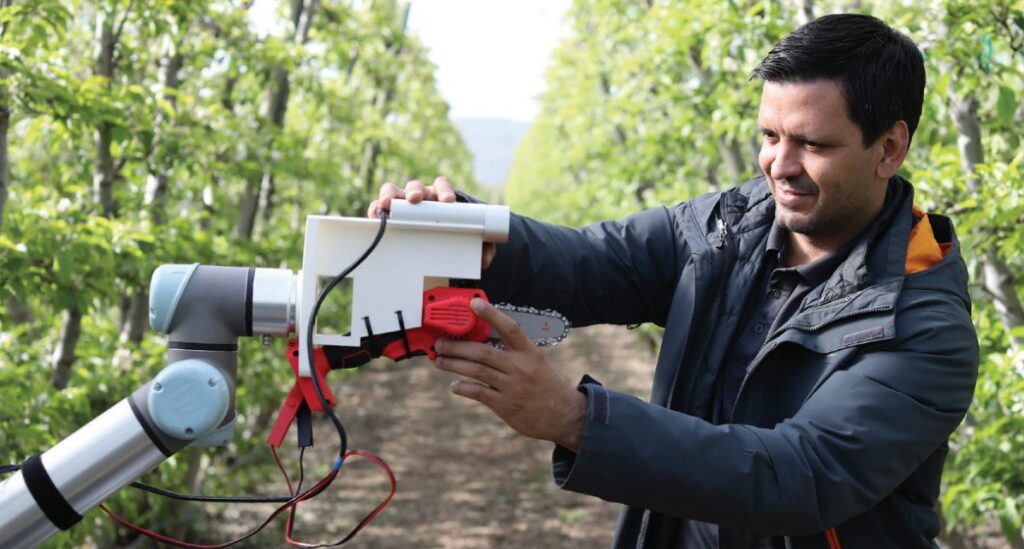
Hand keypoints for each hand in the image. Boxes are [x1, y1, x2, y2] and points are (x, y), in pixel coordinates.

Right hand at [368, 176, 496, 268]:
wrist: (438, 240)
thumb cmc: (453, 233)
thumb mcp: (470, 238)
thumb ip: (482, 246)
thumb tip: (484, 259)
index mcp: (440, 196)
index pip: (442, 185)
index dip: (444, 190)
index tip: (448, 202)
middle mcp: (420, 197)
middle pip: (416, 187)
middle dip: (415, 192)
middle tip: (415, 200)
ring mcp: (402, 204)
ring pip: (393, 192)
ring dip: (390, 196)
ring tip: (387, 205)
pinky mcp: (388, 214)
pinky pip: (378, 207)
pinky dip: (375, 209)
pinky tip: (374, 215)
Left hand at [433, 298, 585, 451]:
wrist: (566, 416)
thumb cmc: (547, 386)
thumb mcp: (537, 363)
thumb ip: (514, 352)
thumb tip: (484, 341)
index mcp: (530, 352)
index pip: (509, 328)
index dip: (491, 314)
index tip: (474, 303)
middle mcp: (521, 367)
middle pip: (483, 351)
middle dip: (457, 346)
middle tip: (440, 343)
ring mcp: (512, 387)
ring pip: (476, 371)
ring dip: (453, 364)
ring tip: (439, 361)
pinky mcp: (506, 406)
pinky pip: (479, 393)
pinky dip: (463, 387)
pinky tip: (454, 385)